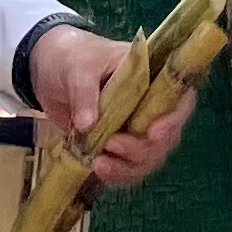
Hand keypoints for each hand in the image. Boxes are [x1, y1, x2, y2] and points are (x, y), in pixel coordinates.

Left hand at [31, 25, 196, 190]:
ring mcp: (135, 128)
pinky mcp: (118, 146)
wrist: (51, 69)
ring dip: (129, 166)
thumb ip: (84, 93)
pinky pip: (129, 168)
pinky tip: (97, 167)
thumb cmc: (73, 57)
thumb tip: (89, 124)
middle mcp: (150, 105)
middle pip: (167, 137)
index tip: (153, 133)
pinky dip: (117, 174)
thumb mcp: (77, 68)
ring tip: (99, 162)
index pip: (180, 98)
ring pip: (150, 158)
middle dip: (142, 149)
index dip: (174, 119)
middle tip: (112, 144)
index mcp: (151, 76)